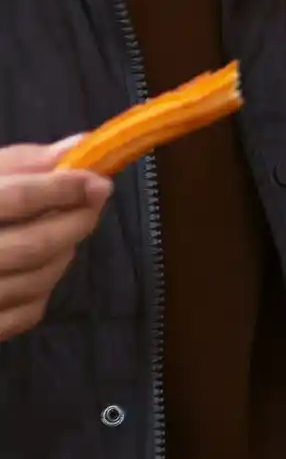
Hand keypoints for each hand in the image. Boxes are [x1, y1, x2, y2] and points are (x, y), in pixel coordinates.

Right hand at [0, 144, 111, 341]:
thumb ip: (19, 162)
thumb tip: (77, 145)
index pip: (14, 198)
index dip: (62, 188)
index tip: (98, 179)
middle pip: (32, 246)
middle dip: (76, 222)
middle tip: (95, 201)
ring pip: (36, 280)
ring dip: (65, 252)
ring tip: (67, 229)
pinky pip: (27, 312)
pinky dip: (46, 286)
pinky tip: (42, 265)